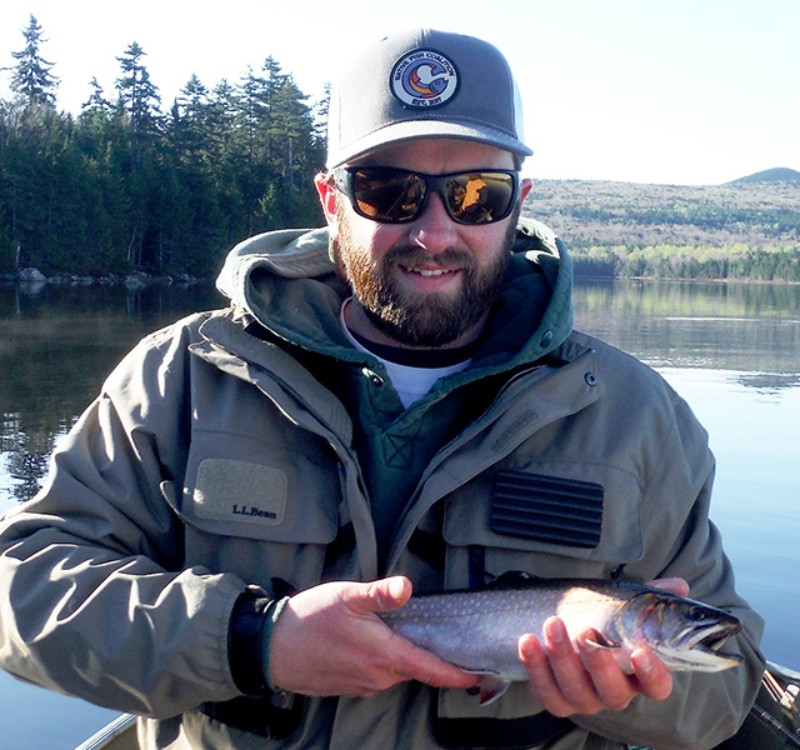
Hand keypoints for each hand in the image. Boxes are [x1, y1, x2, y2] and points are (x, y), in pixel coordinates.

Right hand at [268, 576, 478, 697]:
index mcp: (384, 656)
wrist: (271, 648)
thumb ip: (380, 593)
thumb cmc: (310, 619)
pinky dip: (385, 661)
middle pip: (416, 670)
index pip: (432, 670)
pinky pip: (376, 675)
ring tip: (410, 635)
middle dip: (434, 659)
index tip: (481, 674)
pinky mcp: (348, 686)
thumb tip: (407, 586)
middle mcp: (378, 677)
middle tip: (448, 639)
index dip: (459, 674)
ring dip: (406, 657)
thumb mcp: (347, 596)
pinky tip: (376, 643)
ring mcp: (362, 685)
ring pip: (395, 671)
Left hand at [517, 577, 689, 716]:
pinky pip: (545, 690)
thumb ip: (649, 598)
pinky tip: (529, 640)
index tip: (640, 652)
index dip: (652, 674)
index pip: (656, 687)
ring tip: (552, 624)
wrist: (565, 631)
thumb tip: (678, 586)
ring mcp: (584, 699)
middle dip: (598, 663)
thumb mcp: (624, 607)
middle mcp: (614, 693)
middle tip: (585, 631)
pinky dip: (535, 666)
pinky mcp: (555, 698)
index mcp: (638, 675)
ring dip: (561, 657)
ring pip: (574, 690)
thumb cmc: (603, 622)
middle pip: (612, 691)